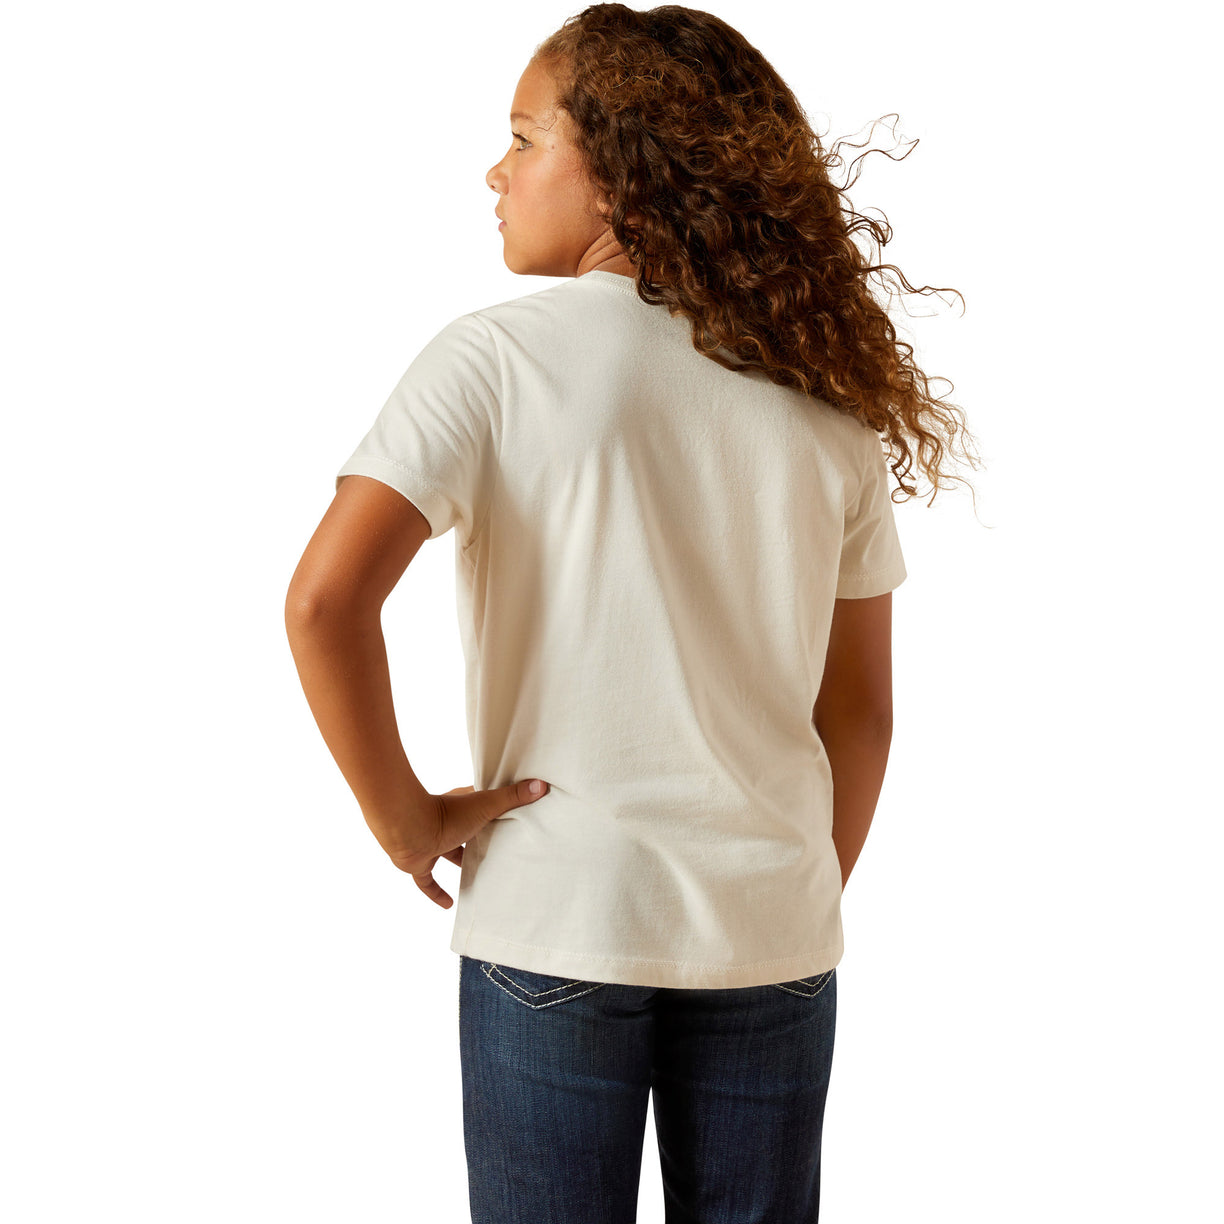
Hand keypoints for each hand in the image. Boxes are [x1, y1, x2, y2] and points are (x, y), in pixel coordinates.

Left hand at [383, 778, 550, 908]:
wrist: (408, 829)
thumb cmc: (446, 814)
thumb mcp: (485, 805)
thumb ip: (512, 797)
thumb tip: (540, 785)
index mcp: (462, 806)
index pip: (482, 805)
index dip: (495, 809)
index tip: (511, 816)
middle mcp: (447, 824)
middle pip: (468, 832)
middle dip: (481, 840)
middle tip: (501, 851)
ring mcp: (432, 844)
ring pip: (449, 855)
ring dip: (460, 864)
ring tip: (481, 875)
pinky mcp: (420, 864)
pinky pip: (428, 881)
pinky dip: (436, 892)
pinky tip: (449, 904)